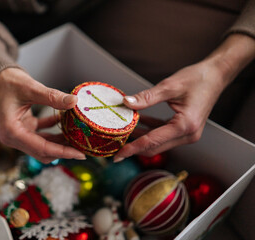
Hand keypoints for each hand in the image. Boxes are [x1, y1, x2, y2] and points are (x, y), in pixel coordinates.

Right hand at [0, 68, 85, 162]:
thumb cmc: (7, 82)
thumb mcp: (30, 88)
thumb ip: (52, 97)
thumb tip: (74, 101)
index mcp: (12, 132)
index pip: (41, 148)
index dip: (62, 152)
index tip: (80, 153)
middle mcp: (14, 138)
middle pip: (43, 152)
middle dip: (63, 150)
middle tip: (83, 146)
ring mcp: (19, 134)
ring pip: (44, 145)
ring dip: (60, 142)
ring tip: (77, 135)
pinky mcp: (24, 129)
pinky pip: (42, 135)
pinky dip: (54, 131)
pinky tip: (64, 121)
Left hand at [113, 34, 254, 160]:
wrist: (216, 75)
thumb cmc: (197, 78)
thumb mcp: (169, 86)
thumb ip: (146, 97)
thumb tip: (126, 103)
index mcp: (185, 126)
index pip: (152, 142)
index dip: (133, 148)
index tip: (118, 155)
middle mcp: (188, 135)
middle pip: (155, 147)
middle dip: (135, 147)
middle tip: (116, 144)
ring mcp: (188, 134)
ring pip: (158, 142)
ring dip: (141, 137)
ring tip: (123, 131)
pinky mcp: (185, 129)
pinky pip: (163, 134)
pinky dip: (150, 130)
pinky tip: (138, 121)